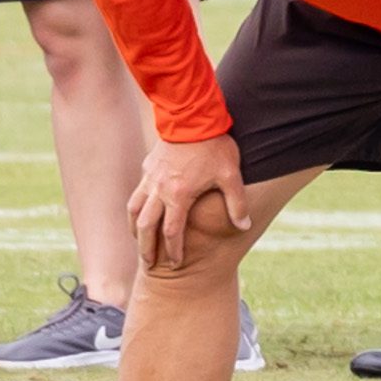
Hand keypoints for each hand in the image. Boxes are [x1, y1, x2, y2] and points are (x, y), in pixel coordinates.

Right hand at [127, 134, 250, 269]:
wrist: (192, 116)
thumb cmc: (214, 146)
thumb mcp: (230, 175)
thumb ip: (237, 203)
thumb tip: (245, 226)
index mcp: (178, 196)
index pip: (172, 233)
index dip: (173, 251)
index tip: (176, 264)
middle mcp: (159, 190)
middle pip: (146, 228)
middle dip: (146, 248)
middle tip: (149, 264)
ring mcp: (150, 178)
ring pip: (135, 210)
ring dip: (136, 229)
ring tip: (139, 241)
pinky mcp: (147, 167)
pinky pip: (137, 193)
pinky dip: (136, 207)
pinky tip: (141, 211)